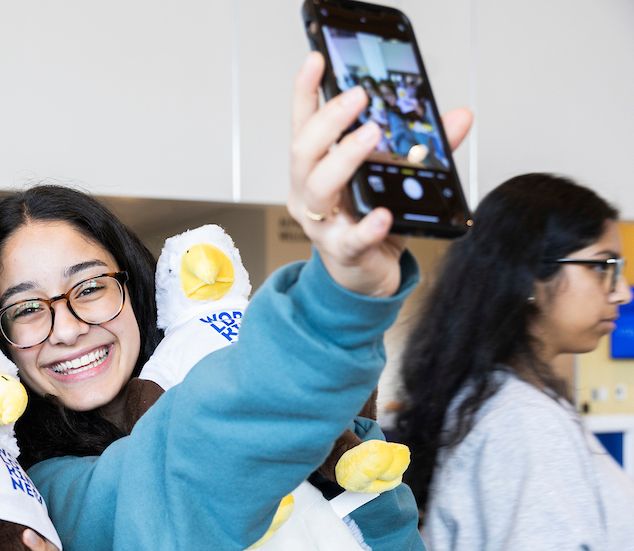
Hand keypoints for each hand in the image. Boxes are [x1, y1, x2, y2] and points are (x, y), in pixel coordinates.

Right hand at [288, 52, 472, 296]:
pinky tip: (383, 215)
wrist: (364, 278)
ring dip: (343, 159)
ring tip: (371, 136)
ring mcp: (321, 225)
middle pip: (303, 152)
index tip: (316, 61)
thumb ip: (424, 147)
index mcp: (315, 170)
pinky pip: (350, 239)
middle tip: (358, 97)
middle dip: (328, 121)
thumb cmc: (370, 223)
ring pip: (317, 190)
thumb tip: (459, 116)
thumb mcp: (395, 180)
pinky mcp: (342, 253)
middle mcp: (309, 195)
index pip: (303, 125)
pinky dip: (366, 227)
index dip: (305, 92)